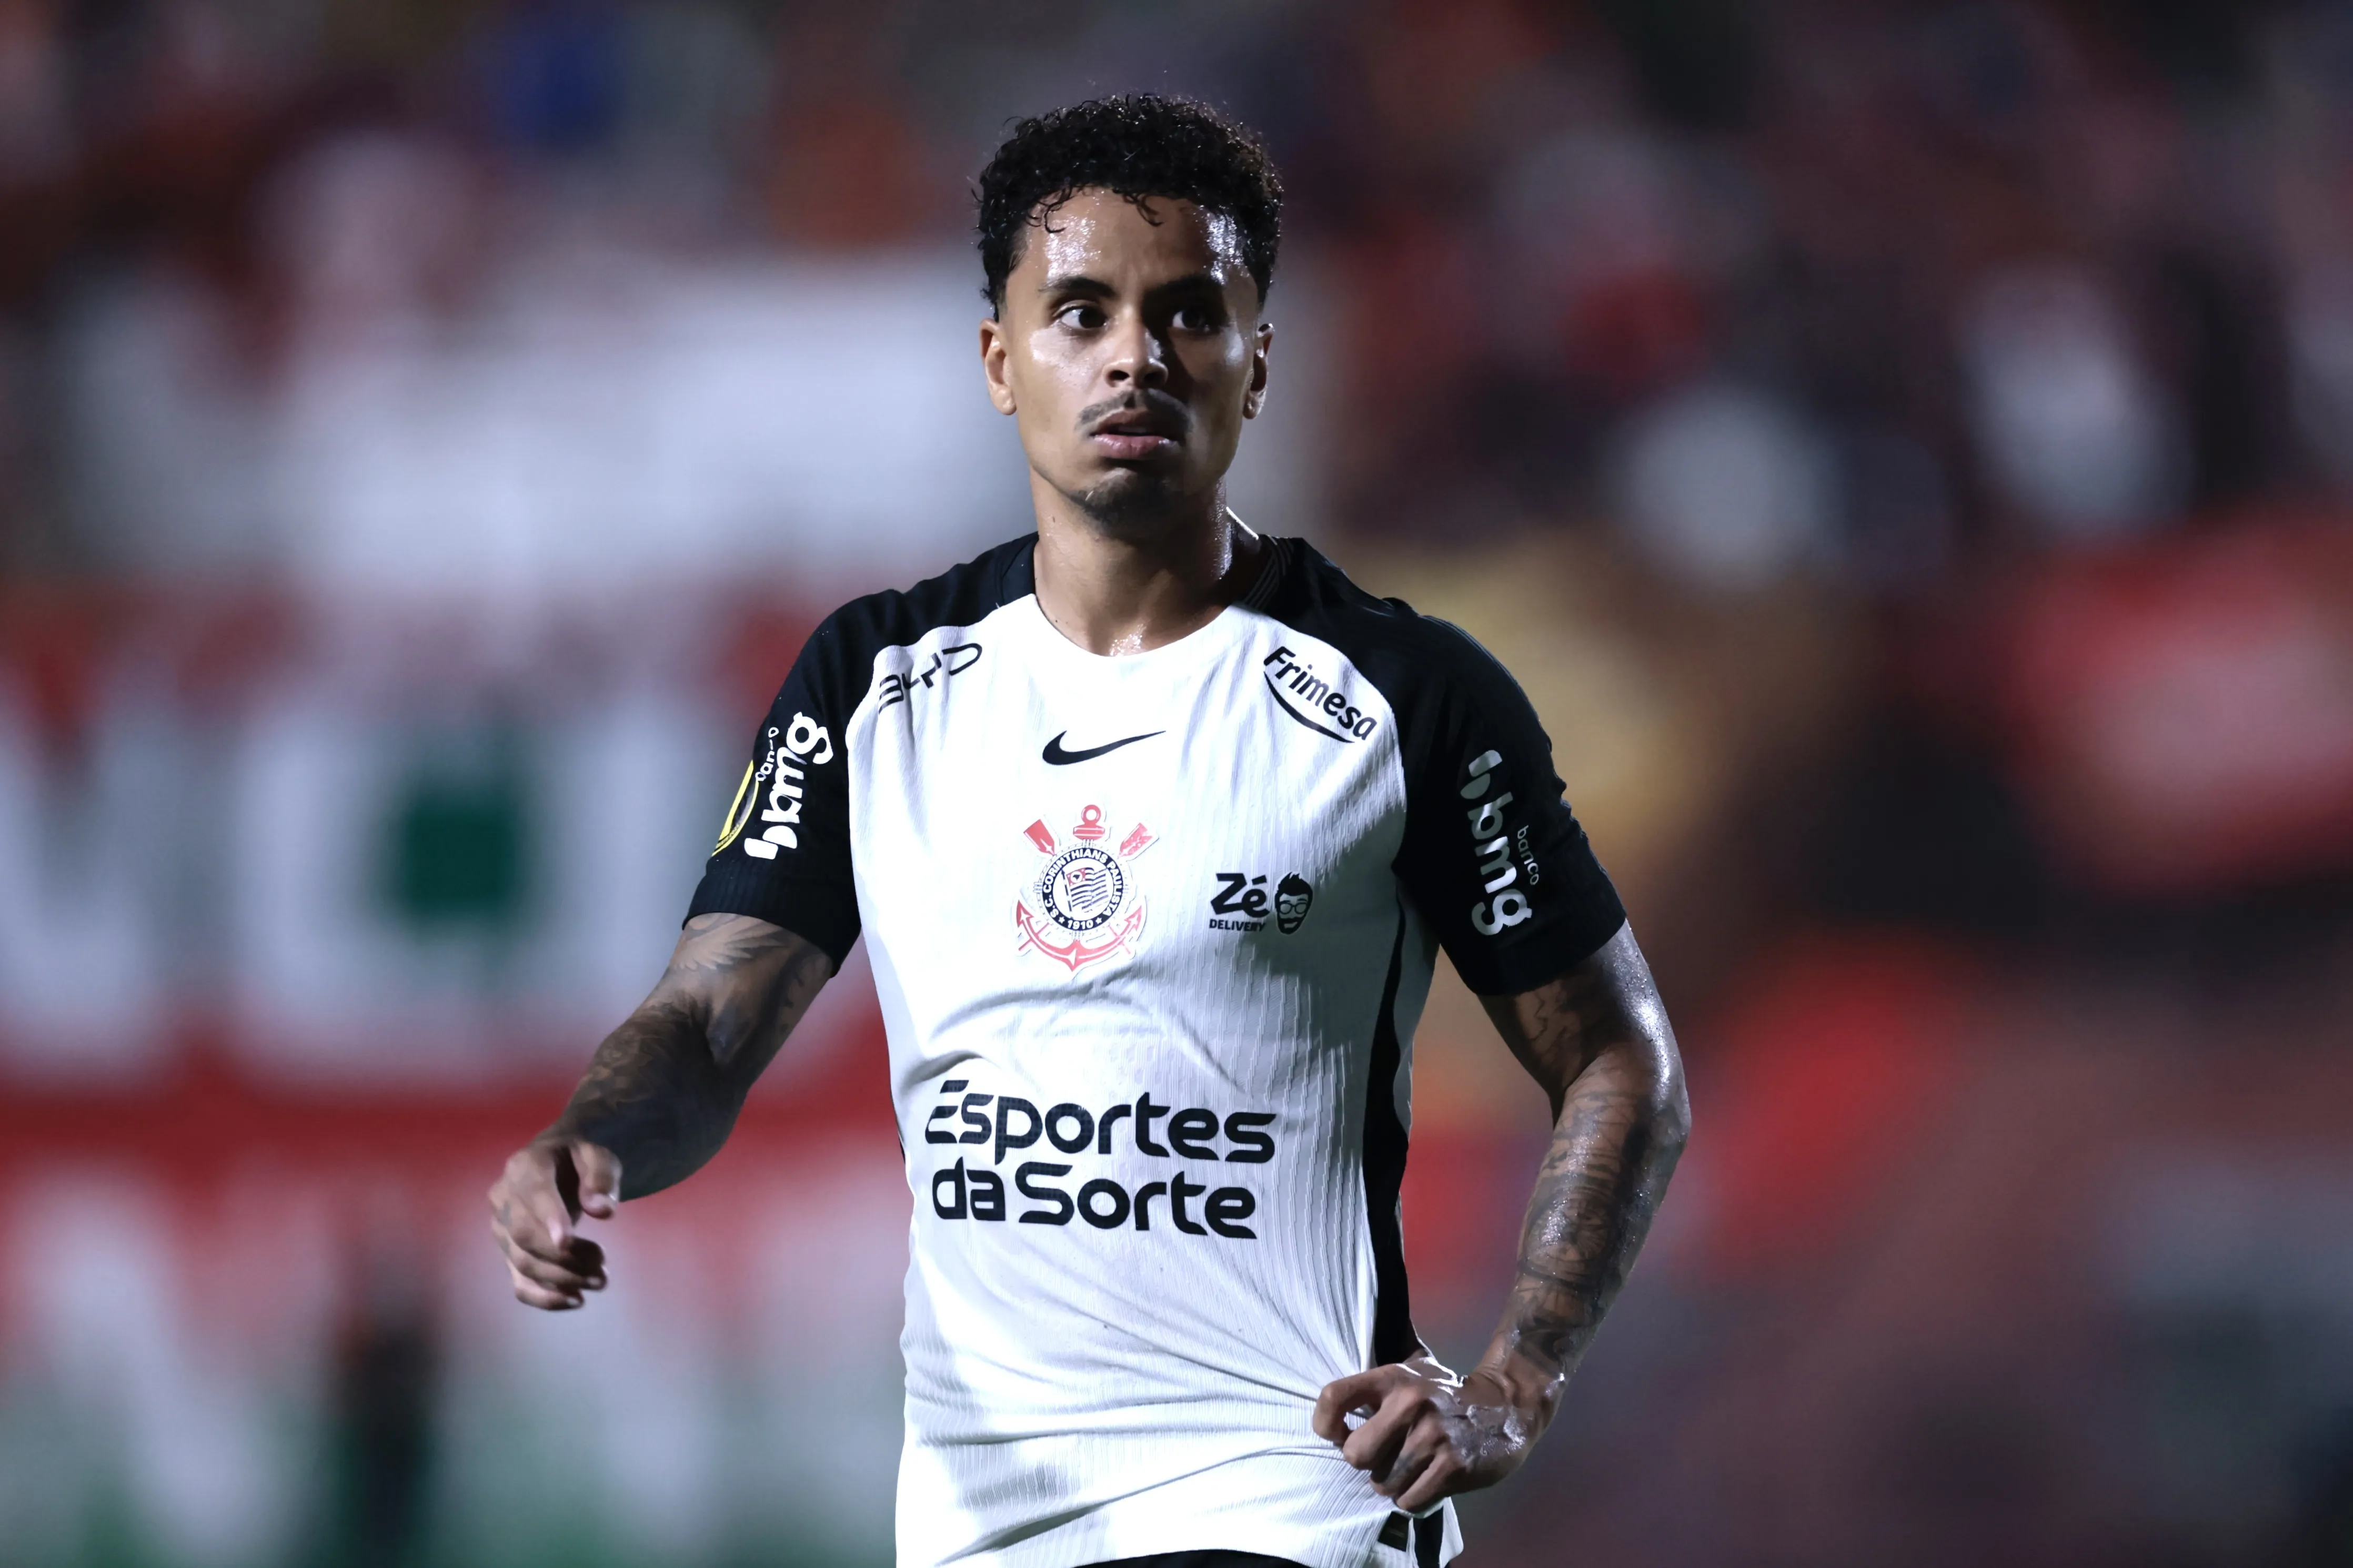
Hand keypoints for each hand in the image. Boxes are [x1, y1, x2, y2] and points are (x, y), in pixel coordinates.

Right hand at [487, 1136, 620, 1309]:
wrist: (556, 1163)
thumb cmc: (578, 1159)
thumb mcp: (598, 1155)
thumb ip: (601, 1175)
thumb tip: (602, 1209)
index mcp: (525, 1165)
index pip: (533, 1193)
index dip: (549, 1218)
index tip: (569, 1242)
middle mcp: (503, 1197)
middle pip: (524, 1235)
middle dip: (563, 1257)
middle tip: (602, 1267)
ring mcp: (501, 1228)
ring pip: (522, 1262)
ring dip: (561, 1279)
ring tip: (599, 1281)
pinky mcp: (508, 1252)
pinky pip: (518, 1282)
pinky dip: (545, 1298)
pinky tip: (576, 1300)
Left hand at [1313, 1357, 1546, 1512]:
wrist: (1506, 1406)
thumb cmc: (1445, 1394)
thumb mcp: (1411, 1375)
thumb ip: (1373, 1390)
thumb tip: (1330, 1420)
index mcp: (1392, 1378)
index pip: (1333, 1396)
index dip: (1324, 1424)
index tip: (1338, 1434)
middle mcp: (1410, 1403)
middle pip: (1355, 1455)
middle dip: (1366, 1464)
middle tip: (1386, 1457)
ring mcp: (1433, 1436)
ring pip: (1383, 1484)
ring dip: (1394, 1484)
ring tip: (1413, 1467)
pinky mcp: (1454, 1465)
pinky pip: (1410, 1501)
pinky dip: (1414, 1498)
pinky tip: (1429, 1480)